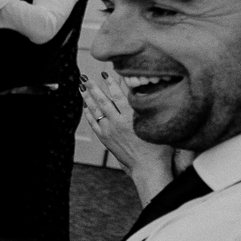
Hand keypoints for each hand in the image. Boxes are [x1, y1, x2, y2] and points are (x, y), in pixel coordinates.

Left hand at [81, 69, 176, 202]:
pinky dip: (89, 113)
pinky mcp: (106, 139)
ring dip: (88, 98)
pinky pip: (94, 123)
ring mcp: (110, 131)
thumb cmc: (159, 146)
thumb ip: (150, 107)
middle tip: (85, 77)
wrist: (148, 167)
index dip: (112, 83)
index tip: (106, 73)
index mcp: (133, 116)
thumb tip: (148, 92)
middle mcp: (119, 122)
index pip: (119, 95)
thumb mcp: (158, 123)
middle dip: (93, 87)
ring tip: (82, 88)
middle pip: (103, 100)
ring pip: (96, 111)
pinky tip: (86, 107)